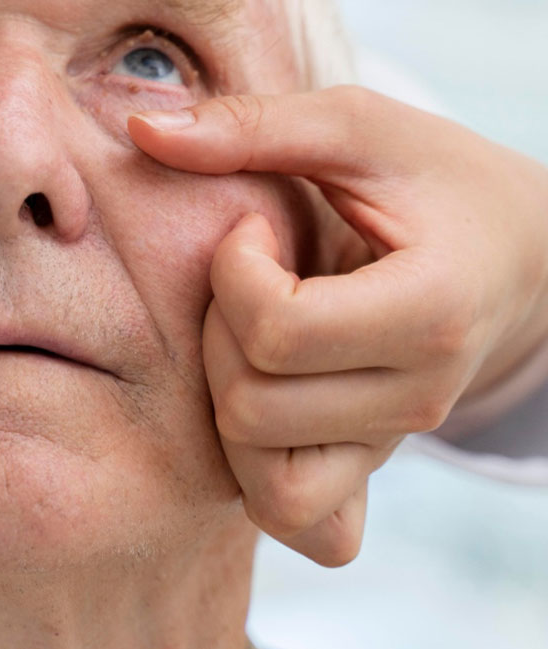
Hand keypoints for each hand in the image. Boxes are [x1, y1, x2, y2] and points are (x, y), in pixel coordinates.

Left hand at [128, 86, 547, 565]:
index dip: (233, 270)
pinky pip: (302, 522)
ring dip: (227, 400)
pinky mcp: (373, 464)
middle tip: (250, 277)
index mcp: (430, 309)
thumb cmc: (435, 176)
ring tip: (254, 333)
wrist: (519, 251)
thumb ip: (253, 126)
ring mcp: (396, 442)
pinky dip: (258, 475)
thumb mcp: (357, 126)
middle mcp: (419, 397)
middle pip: (253, 409)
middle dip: (219, 331)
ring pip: (265, 482)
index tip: (255, 228)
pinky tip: (262, 392)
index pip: (278, 334)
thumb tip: (138, 130)